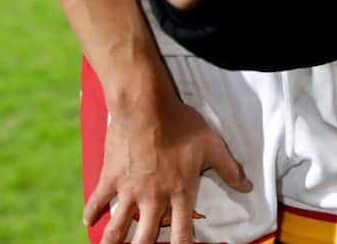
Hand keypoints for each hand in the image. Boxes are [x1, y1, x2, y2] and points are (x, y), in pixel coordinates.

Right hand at [84, 91, 251, 243]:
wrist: (146, 106)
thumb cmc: (181, 123)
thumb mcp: (211, 144)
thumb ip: (229, 168)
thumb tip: (248, 187)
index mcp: (179, 191)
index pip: (181, 232)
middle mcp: (153, 198)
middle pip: (145, 238)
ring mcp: (129, 190)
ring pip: (116, 229)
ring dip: (112, 242)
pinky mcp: (110, 177)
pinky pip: (97, 201)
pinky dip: (91, 212)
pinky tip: (88, 220)